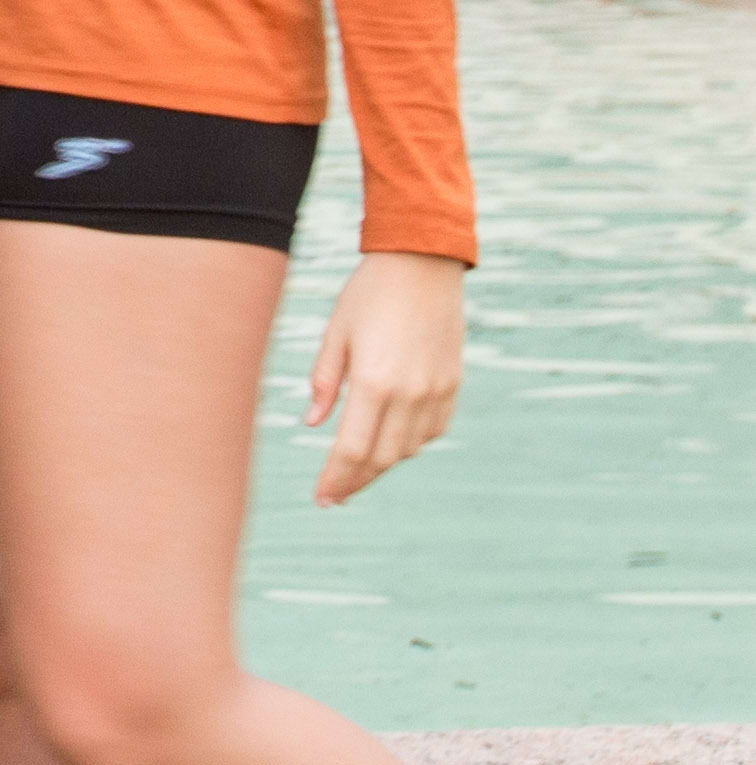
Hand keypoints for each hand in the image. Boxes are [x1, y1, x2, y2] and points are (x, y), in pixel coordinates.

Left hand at [306, 252, 467, 503]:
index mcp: (374, 383)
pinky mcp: (453, 386)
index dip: (336, 479)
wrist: (423, 265)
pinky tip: (391, 443)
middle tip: (335, 494)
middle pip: (382, 458)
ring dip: (382, 464)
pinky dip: (410, 444)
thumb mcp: (335, 333)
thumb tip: (313, 424)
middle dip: (356, 480)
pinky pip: (431, 431)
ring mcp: (436, 392)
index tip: (323, 498)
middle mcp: (410, 395)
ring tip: (356, 471)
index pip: (352, 450)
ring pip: (408, 449)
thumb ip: (324, 382)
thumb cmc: (368, 295)